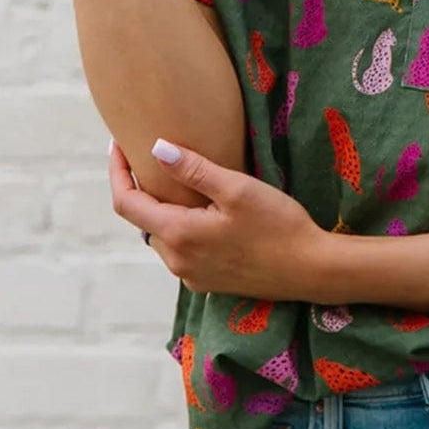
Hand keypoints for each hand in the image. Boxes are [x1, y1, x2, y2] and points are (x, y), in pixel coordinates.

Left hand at [108, 138, 333, 300]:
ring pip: (162, 237)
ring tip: (179, 182)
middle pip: (142, 221)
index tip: (118, 146)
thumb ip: (194, 169)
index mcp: (178, 234)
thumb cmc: (279, 225)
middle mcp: (177, 261)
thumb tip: (156, 148)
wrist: (312, 269)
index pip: (126, 203)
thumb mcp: (238, 189)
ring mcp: (192, 276)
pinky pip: (181, 251)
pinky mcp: (208, 283)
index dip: (117, 173)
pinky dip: (181, 228)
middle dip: (141, 189)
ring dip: (163, 210)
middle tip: (151, 157)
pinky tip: (204, 212)